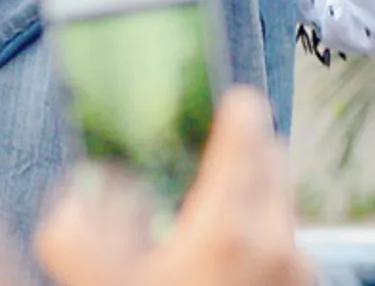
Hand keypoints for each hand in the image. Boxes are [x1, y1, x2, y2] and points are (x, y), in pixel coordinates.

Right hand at [35, 86, 315, 285]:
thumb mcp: (90, 278)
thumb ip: (75, 223)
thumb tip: (83, 191)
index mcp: (229, 228)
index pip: (250, 124)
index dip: (227, 106)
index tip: (210, 105)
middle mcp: (278, 244)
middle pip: (272, 154)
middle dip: (238, 150)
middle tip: (198, 165)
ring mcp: (300, 272)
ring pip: (281, 197)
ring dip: (251, 194)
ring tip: (206, 219)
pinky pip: (287, 238)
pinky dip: (261, 233)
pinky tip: (222, 258)